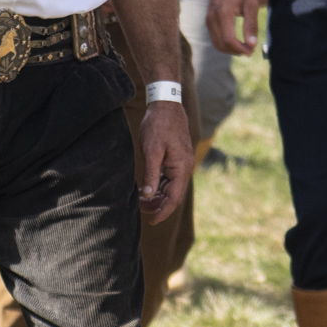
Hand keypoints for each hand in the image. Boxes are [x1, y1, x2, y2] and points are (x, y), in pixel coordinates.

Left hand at [135, 101, 192, 222]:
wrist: (165, 104)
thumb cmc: (158, 125)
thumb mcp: (151, 151)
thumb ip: (150, 174)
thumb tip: (148, 196)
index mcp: (182, 168)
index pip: (174, 198)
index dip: (163, 212)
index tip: (151, 221)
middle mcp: (185, 168)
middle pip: (173, 195)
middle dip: (159, 205)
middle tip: (141, 211)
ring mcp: (182, 163)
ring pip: (171, 187)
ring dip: (158, 196)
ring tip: (142, 201)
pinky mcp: (177, 159)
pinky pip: (170, 178)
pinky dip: (159, 185)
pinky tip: (148, 188)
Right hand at [207, 0, 263, 56]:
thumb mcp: (251, 4)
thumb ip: (251, 25)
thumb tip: (252, 44)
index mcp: (223, 13)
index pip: (229, 40)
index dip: (240, 49)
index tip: (251, 51)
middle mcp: (212, 18)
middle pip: (221, 44)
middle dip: (235, 51)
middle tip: (249, 50)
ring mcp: (208, 19)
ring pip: (216, 43)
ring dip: (230, 49)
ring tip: (243, 47)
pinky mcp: (208, 19)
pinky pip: (214, 37)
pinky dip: (224, 43)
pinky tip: (236, 41)